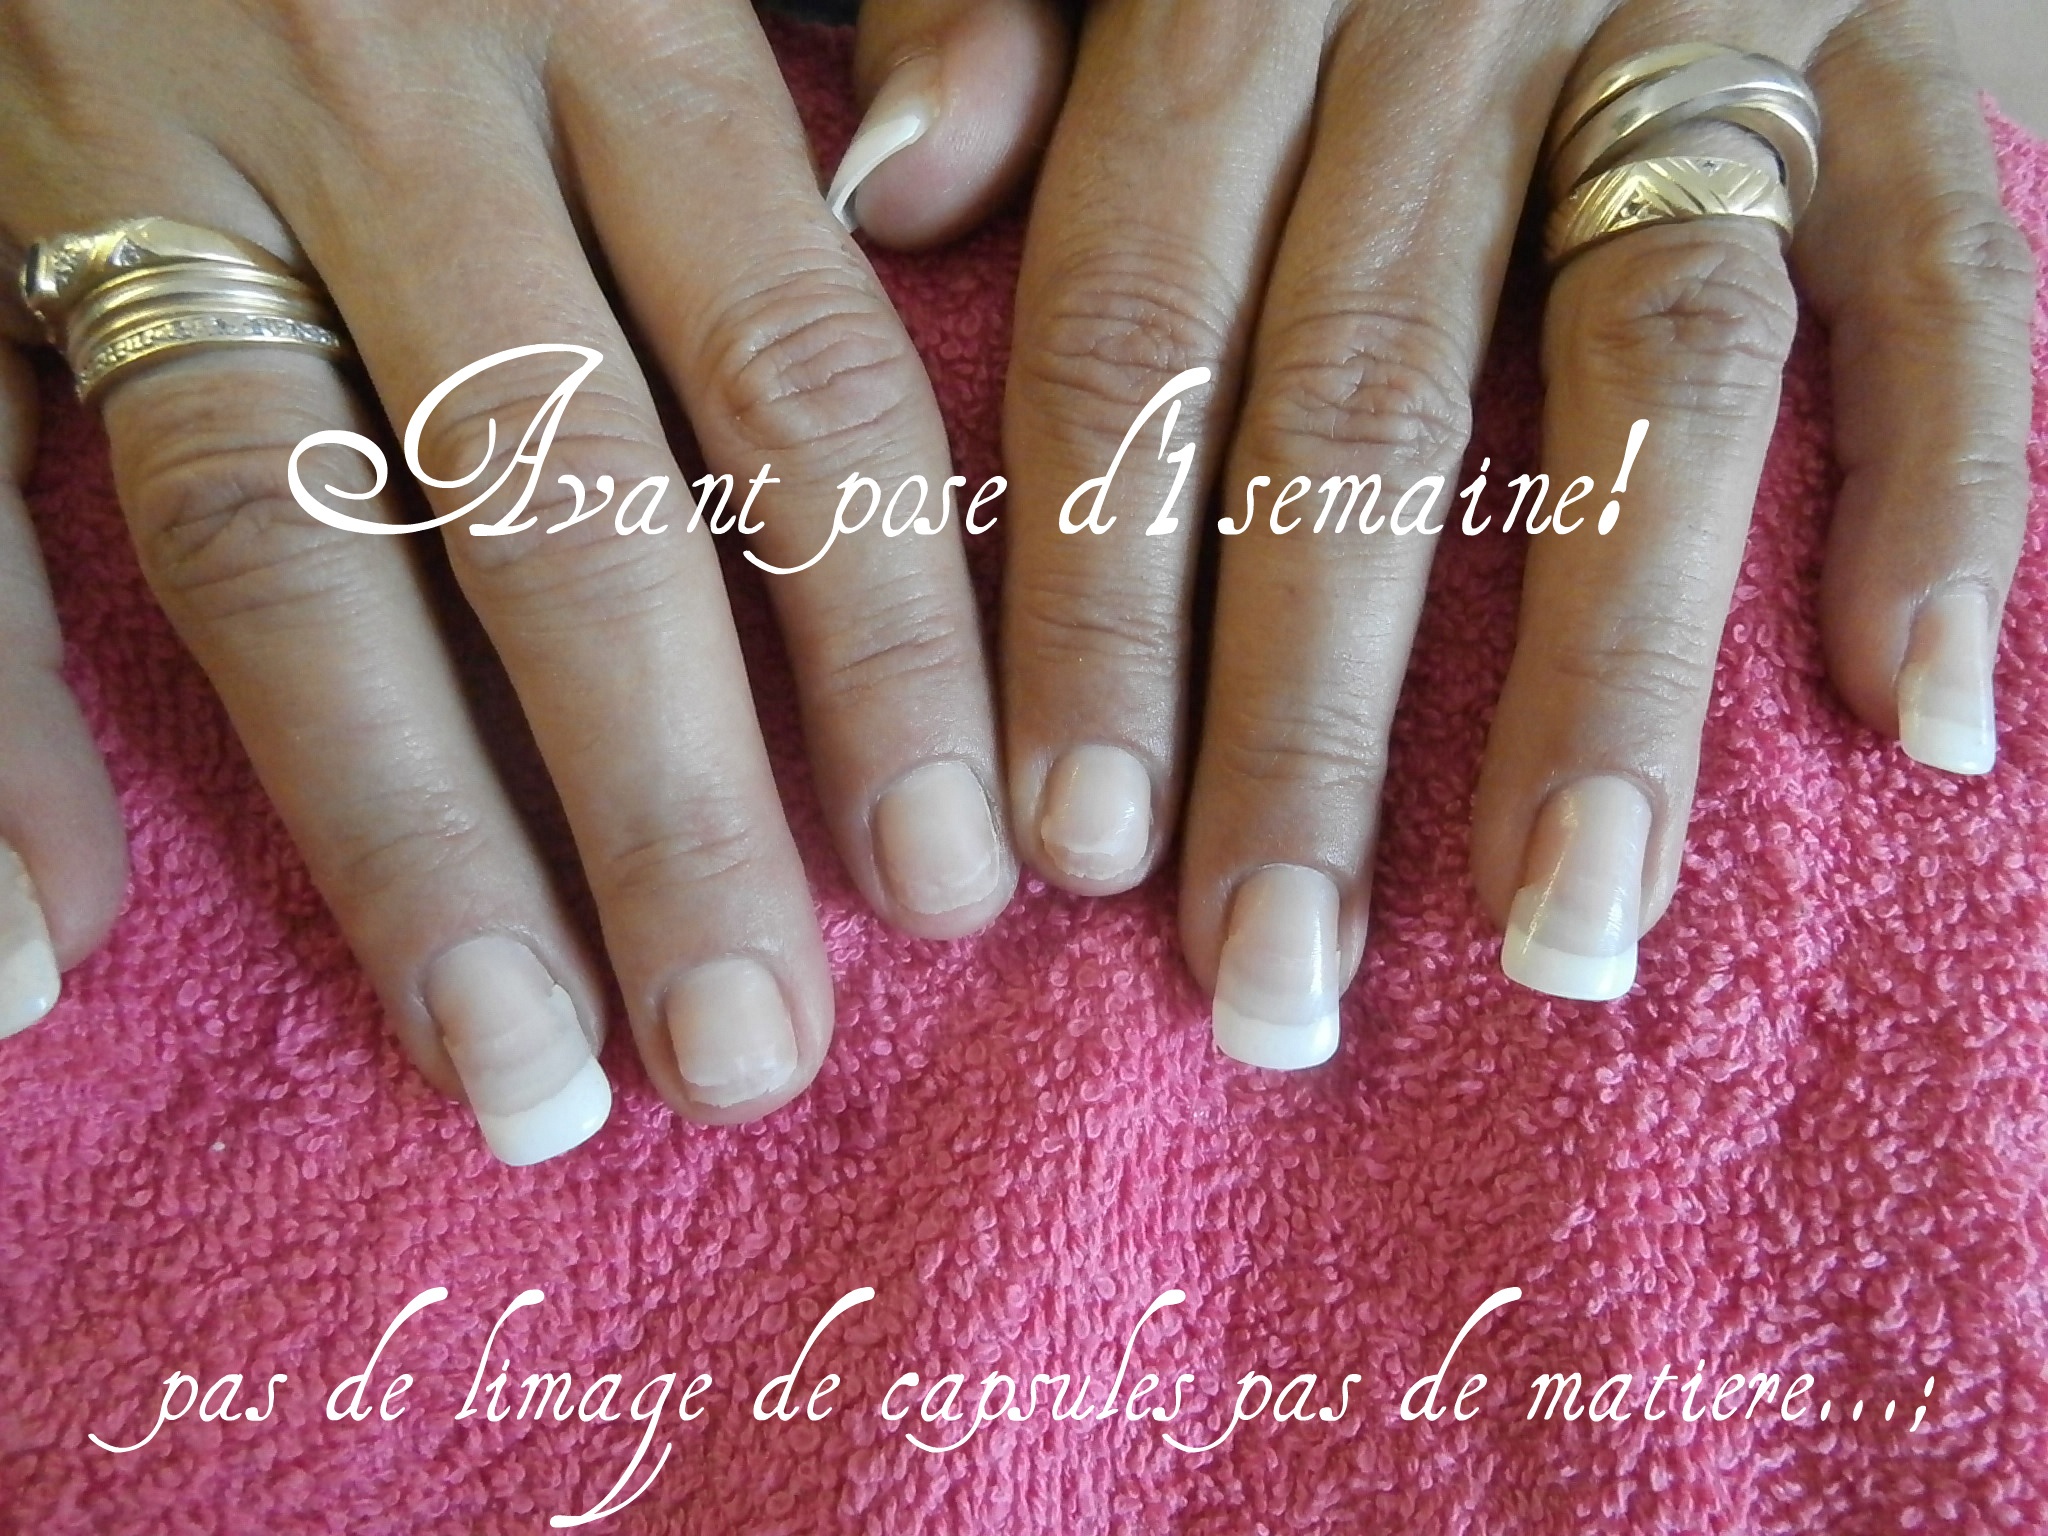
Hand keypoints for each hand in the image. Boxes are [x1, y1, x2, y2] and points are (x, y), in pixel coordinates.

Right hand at [0, 0, 1021, 1159]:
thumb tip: (946, 180)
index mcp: (613, 0)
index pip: (797, 387)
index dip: (885, 654)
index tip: (954, 879)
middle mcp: (380, 89)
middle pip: (556, 517)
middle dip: (665, 812)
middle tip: (752, 1055)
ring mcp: (129, 149)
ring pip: (281, 551)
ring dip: (399, 839)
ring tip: (510, 1067)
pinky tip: (45, 945)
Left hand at [837, 0, 2035, 1059]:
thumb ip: (1011, 4)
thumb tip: (896, 190)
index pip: (1137, 330)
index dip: (1097, 601)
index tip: (1065, 847)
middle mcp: (1471, 7)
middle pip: (1369, 408)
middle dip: (1311, 719)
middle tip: (1266, 977)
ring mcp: (1720, 23)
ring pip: (1654, 380)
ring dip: (1609, 678)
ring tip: (1560, 930)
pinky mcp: (1948, 45)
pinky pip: (1965, 275)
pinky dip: (1952, 487)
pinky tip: (1907, 719)